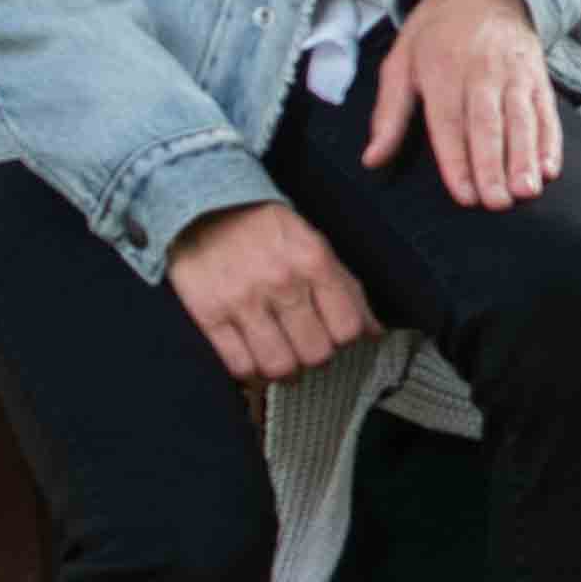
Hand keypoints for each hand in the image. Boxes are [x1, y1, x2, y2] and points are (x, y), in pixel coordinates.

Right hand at [167, 198, 370, 381]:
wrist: (205, 209)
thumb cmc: (268, 232)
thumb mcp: (315, 246)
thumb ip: (347, 289)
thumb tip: (375, 333)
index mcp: (314, 260)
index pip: (347, 328)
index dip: (344, 339)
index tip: (333, 335)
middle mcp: (281, 280)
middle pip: (316, 353)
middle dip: (314, 357)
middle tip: (304, 347)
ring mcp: (242, 299)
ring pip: (279, 366)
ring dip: (284, 371)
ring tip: (280, 358)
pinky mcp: (208, 313)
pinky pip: (239, 365)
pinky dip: (250, 372)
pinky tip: (253, 358)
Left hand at [360, 0, 563, 204]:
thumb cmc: (435, 32)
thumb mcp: (400, 62)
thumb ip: (388, 114)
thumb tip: (372, 159)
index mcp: (442, 71)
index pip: (449, 122)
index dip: (457, 161)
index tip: (465, 196)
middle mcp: (481, 72)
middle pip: (488, 124)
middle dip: (494, 166)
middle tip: (498, 202)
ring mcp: (513, 73)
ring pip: (521, 119)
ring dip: (525, 158)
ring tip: (527, 191)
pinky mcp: (537, 76)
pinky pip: (546, 110)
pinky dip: (550, 141)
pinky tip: (550, 168)